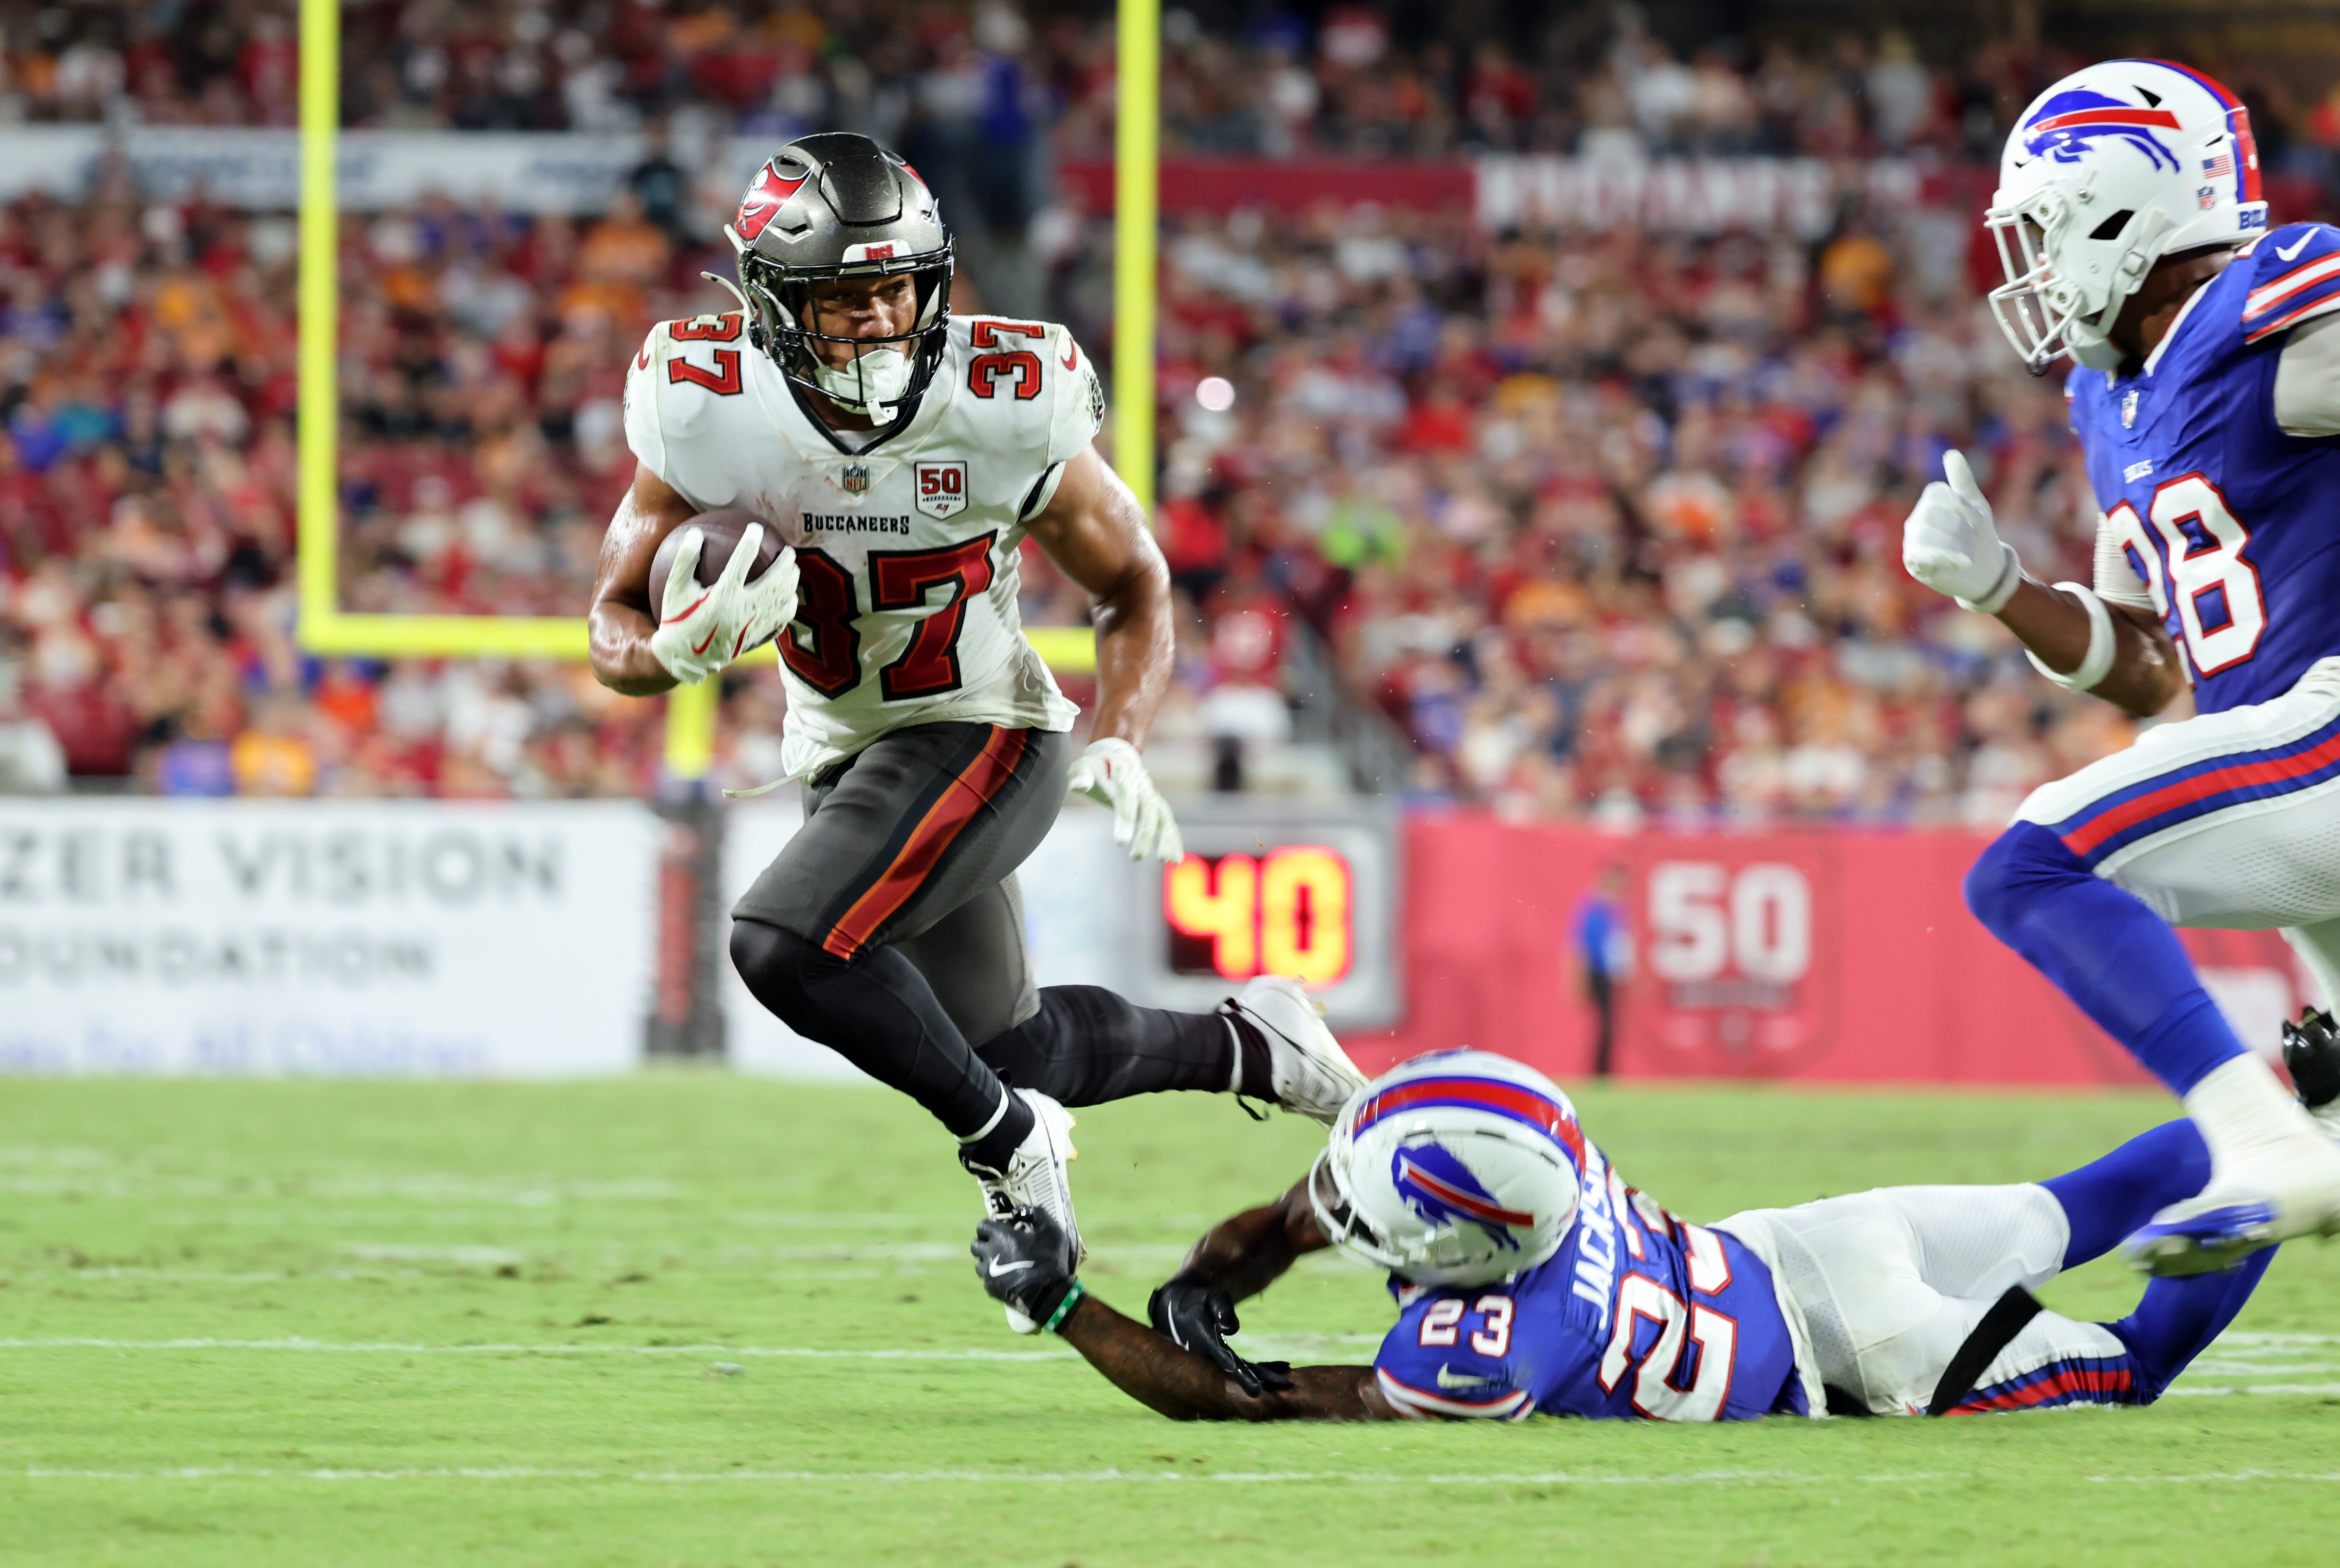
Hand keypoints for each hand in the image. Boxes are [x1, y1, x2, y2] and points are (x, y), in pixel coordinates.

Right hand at [647, 524, 799, 685]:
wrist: (685, 659)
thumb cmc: (677, 619)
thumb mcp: (674, 589)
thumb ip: (685, 560)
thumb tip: (695, 532)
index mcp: (722, 595)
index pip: (742, 561)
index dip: (750, 541)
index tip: (756, 528)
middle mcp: (742, 610)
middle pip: (773, 581)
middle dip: (785, 563)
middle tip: (788, 550)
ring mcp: (752, 625)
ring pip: (781, 601)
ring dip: (791, 583)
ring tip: (794, 570)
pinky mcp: (756, 638)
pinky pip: (780, 621)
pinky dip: (788, 608)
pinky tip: (789, 598)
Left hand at [971, 1206, 1078, 1329]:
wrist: (1048, 1294)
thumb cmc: (1050, 1259)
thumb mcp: (1050, 1229)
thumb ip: (1034, 1213)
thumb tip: (1017, 1211)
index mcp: (1001, 1236)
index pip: (982, 1226)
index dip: (990, 1226)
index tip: (1001, 1229)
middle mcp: (989, 1253)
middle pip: (975, 1245)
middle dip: (985, 1243)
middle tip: (1000, 1245)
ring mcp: (988, 1273)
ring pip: (979, 1263)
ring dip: (987, 1260)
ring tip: (1003, 1262)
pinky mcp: (991, 1289)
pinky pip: (986, 1279)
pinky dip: (993, 1276)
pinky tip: (1007, 1277)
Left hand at [1065, 737, 1183, 862]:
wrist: (1116, 758)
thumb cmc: (1095, 767)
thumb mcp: (1083, 766)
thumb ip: (1080, 775)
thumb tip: (1080, 785)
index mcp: (1123, 774)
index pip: (1126, 796)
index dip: (1126, 817)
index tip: (1120, 841)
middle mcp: (1142, 784)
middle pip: (1148, 808)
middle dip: (1145, 834)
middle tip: (1136, 857)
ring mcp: (1152, 795)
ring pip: (1163, 816)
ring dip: (1166, 838)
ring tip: (1164, 860)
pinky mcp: (1157, 805)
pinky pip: (1168, 823)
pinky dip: (1173, 840)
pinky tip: (1175, 860)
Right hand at [1148, 1275, 1292, 1396]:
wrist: (1176, 1305)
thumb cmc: (1197, 1298)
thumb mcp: (1210, 1298)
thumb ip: (1222, 1310)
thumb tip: (1232, 1329)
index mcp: (1205, 1342)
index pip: (1227, 1362)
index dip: (1243, 1377)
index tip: (1257, 1391)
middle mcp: (1208, 1357)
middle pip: (1238, 1373)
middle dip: (1261, 1380)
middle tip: (1285, 1386)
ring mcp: (1211, 1359)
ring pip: (1239, 1372)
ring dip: (1262, 1377)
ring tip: (1286, 1382)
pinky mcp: (1217, 1356)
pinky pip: (1238, 1367)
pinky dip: (1256, 1369)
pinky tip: (1276, 1371)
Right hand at [1903, 450, 2020, 613]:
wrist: (1984, 571)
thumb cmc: (1978, 535)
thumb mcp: (1975, 505)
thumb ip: (1962, 480)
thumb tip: (1951, 453)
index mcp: (1929, 504)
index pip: (1936, 493)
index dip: (1959, 505)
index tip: (1976, 517)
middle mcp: (1916, 521)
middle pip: (1932, 514)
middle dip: (1959, 527)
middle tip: (1975, 540)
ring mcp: (1912, 542)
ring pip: (1927, 535)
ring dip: (1955, 544)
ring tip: (1970, 554)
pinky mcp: (1914, 563)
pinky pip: (1925, 555)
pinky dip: (1948, 557)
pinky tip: (1963, 562)